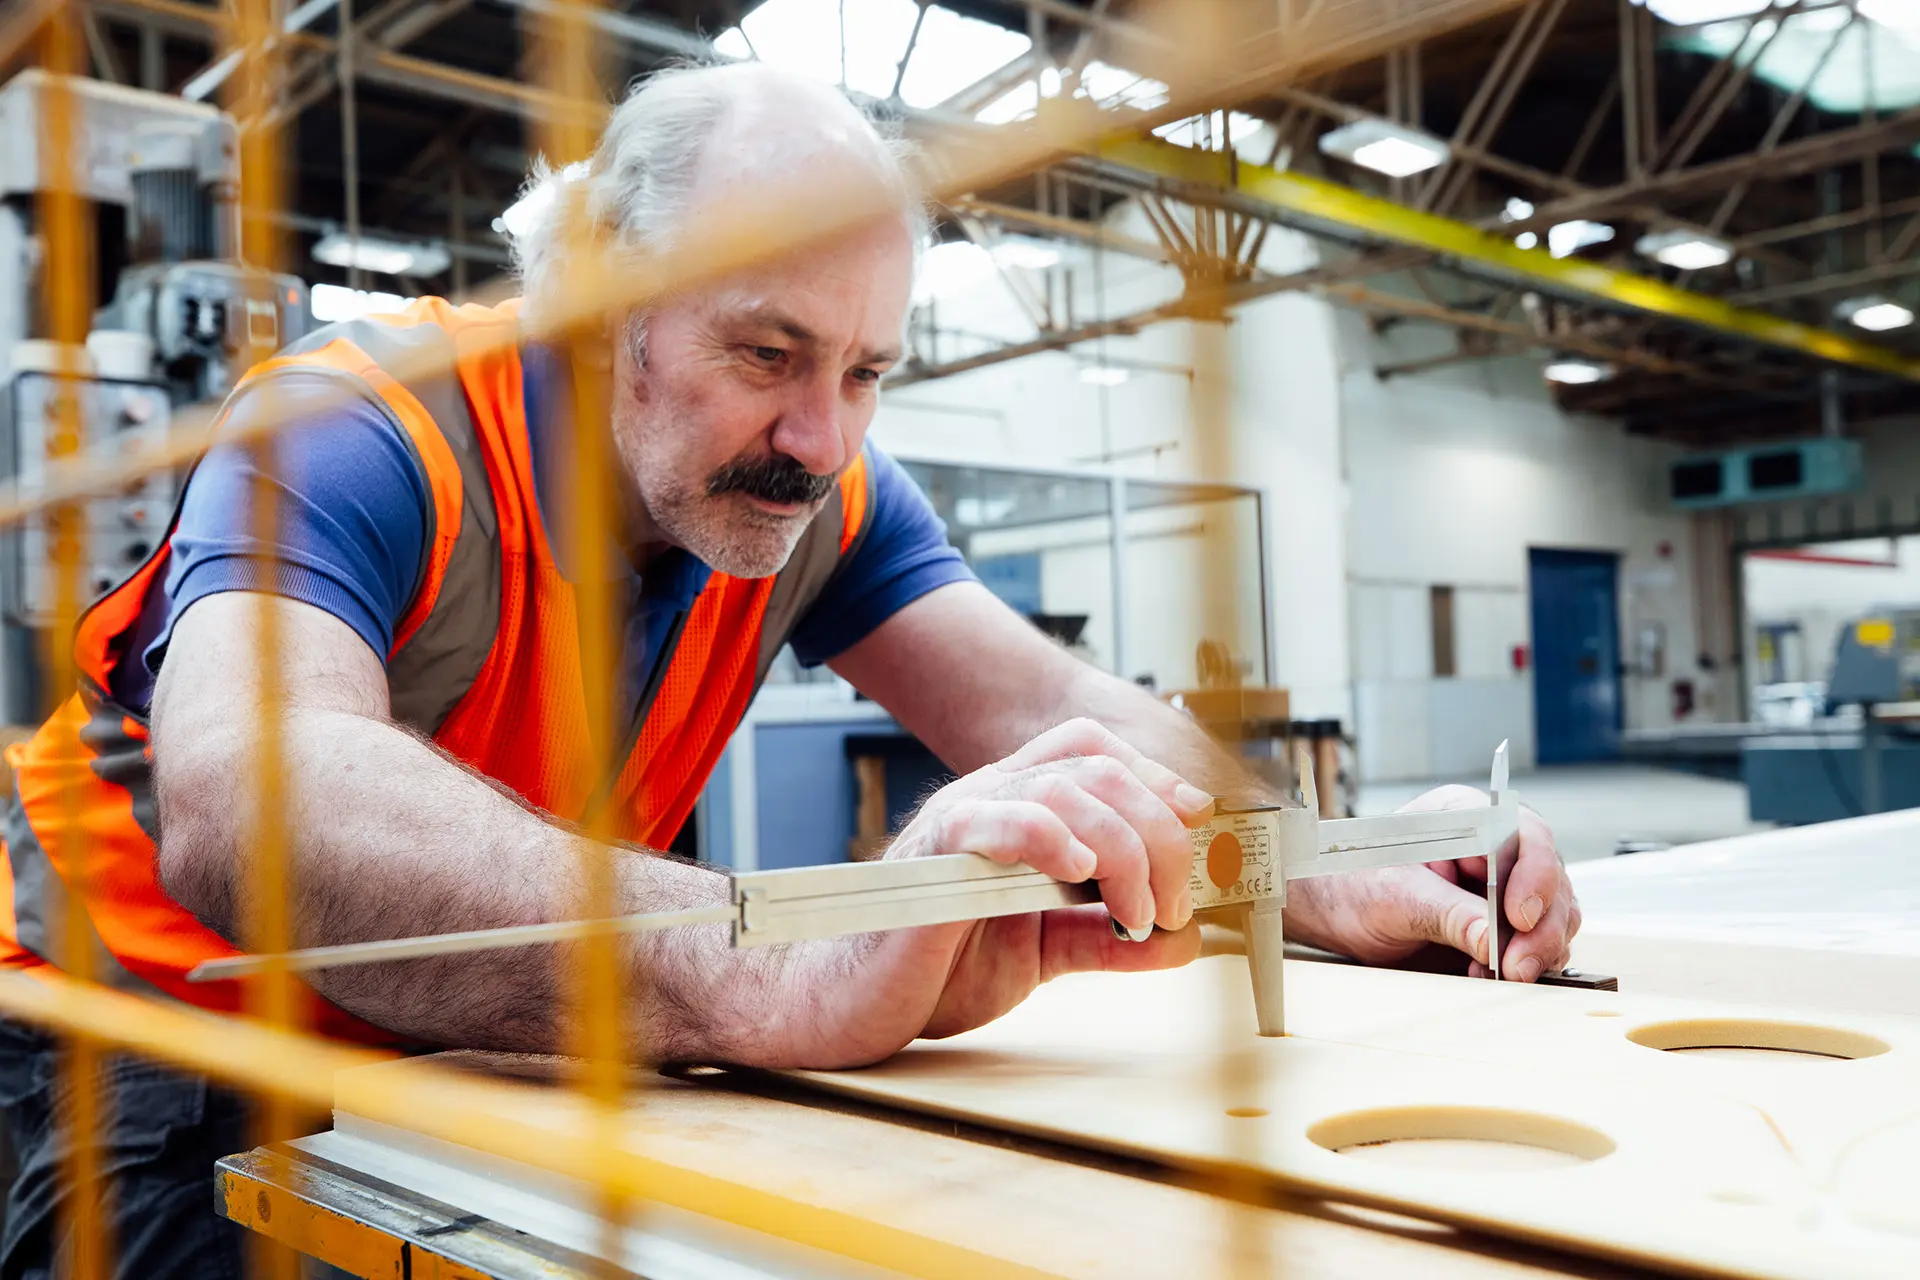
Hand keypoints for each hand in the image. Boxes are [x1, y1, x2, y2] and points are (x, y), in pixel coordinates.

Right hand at [769, 719, 1214, 1065]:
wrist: (845, 1004)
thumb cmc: (932, 968)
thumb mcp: (1042, 952)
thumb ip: (1105, 939)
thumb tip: (1182, 941)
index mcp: (1017, 809)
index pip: (1096, 753)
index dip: (1157, 777)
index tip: (1200, 824)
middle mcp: (992, 798)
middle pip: (1100, 770)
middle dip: (1162, 833)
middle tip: (1177, 904)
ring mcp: (962, 820)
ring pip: (1067, 790)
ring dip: (1127, 851)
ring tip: (1139, 914)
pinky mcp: (934, 858)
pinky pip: (1000, 819)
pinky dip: (1050, 836)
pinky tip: (1076, 873)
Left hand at [1285, 785, 1578, 980]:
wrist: (1332, 913)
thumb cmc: (1353, 886)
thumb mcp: (1395, 897)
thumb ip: (1447, 915)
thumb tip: (1494, 941)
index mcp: (1467, 817)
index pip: (1526, 835)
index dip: (1535, 876)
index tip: (1520, 918)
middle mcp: (1495, 847)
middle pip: (1551, 880)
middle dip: (1541, 928)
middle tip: (1516, 968)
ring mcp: (1505, 886)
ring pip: (1555, 915)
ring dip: (1538, 950)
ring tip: (1498, 975)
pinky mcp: (1503, 924)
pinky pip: (1538, 943)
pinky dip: (1526, 963)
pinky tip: (1489, 976)